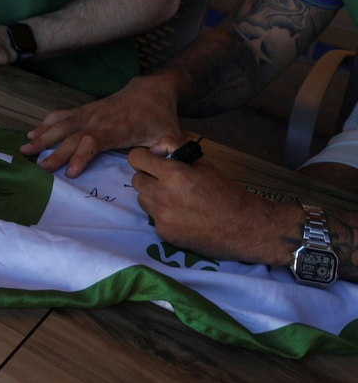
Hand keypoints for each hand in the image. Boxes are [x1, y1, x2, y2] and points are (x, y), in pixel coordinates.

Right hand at [22, 75, 184, 176]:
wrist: (150, 91)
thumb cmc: (159, 117)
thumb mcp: (170, 134)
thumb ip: (167, 149)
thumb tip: (161, 159)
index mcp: (117, 129)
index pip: (94, 142)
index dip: (82, 155)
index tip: (70, 171)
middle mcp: (98, 120)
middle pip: (72, 136)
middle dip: (55, 152)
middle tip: (39, 166)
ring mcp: (89, 114)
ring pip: (62, 125)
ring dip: (43, 136)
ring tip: (25, 147)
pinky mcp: (84, 110)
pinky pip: (61, 116)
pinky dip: (46, 123)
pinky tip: (33, 132)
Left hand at [128, 147, 300, 266]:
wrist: (247, 227)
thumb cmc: (227, 192)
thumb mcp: (204, 164)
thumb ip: (176, 151)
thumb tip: (155, 148)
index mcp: (174, 174)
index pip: (135, 158)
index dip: (142, 158)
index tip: (151, 162)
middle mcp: (163, 195)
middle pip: (136, 180)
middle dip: (149, 178)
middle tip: (167, 182)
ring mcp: (162, 217)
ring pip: (143, 200)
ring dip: (154, 198)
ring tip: (176, 201)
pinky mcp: (165, 234)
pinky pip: (154, 219)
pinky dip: (164, 217)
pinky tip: (183, 218)